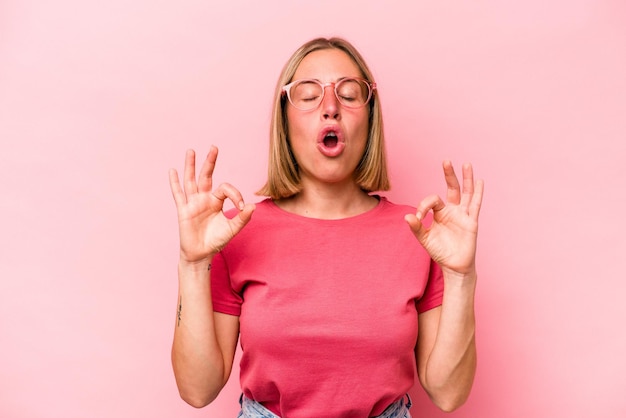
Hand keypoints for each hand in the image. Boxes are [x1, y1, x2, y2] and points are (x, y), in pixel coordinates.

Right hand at [169, 146, 254, 262]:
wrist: (201, 254)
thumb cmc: (216, 241)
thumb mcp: (232, 229)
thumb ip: (242, 218)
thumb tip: (252, 206)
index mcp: (216, 201)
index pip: (225, 188)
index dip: (235, 194)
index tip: (241, 207)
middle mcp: (204, 198)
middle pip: (206, 175)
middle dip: (210, 162)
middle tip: (214, 147)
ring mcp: (193, 203)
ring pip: (191, 180)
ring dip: (190, 166)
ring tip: (190, 151)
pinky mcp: (184, 210)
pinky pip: (178, 194)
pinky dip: (174, 183)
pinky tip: (172, 171)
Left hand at [405, 161, 483, 275]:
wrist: (454, 266)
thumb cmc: (440, 252)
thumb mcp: (425, 239)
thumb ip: (417, 228)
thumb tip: (407, 216)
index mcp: (439, 213)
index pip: (432, 200)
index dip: (424, 206)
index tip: (419, 219)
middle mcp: (452, 210)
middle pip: (451, 188)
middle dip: (448, 174)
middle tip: (445, 161)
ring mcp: (463, 215)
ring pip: (466, 193)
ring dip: (466, 179)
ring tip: (466, 164)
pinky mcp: (471, 222)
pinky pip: (475, 205)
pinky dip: (478, 193)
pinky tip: (480, 181)